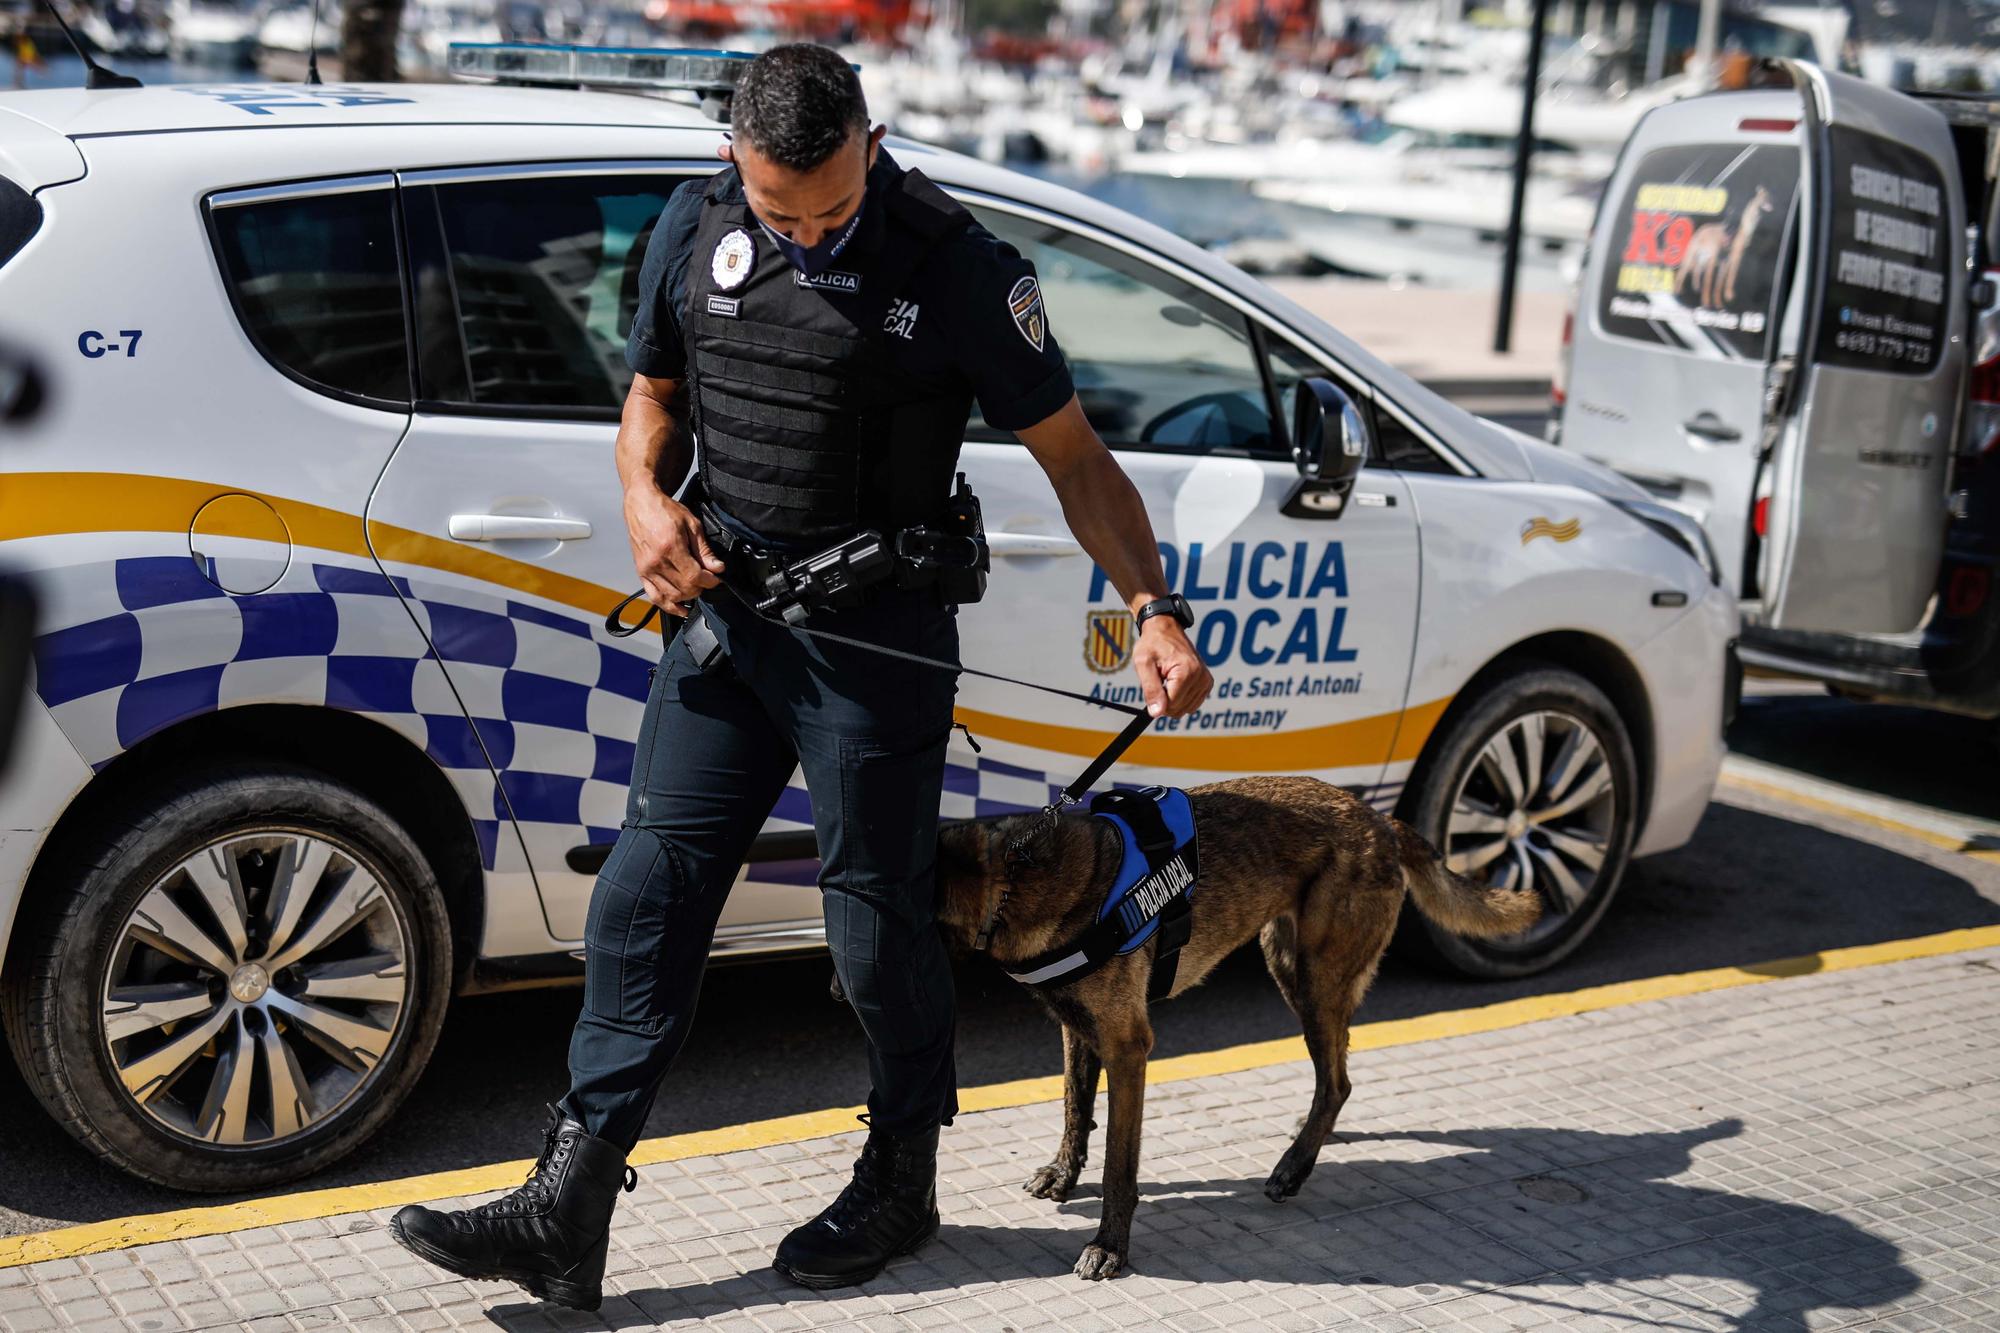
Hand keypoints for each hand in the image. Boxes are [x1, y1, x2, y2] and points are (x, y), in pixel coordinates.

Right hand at [625, 485, 723, 617]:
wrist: (641, 504)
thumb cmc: (664, 510)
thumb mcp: (692, 525)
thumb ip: (704, 550)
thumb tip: (717, 567)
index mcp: (670, 547)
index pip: (695, 576)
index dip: (710, 581)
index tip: (716, 578)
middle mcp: (656, 561)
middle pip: (684, 588)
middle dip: (700, 588)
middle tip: (707, 580)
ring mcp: (647, 568)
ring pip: (671, 596)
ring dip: (688, 596)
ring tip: (695, 588)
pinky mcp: (641, 572)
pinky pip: (655, 596)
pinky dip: (669, 606)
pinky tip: (681, 608)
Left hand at [1132, 618, 1209, 718]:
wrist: (1165, 629)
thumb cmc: (1152, 644)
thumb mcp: (1143, 664)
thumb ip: (1150, 689)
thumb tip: (1156, 713)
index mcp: (1187, 672)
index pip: (1171, 705)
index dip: (1157, 701)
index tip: (1153, 684)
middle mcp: (1201, 677)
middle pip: (1179, 709)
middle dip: (1165, 701)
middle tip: (1159, 680)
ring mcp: (1206, 681)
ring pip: (1186, 709)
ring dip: (1173, 700)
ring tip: (1167, 680)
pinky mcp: (1207, 683)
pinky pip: (1192, 704)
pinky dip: (1181, 699)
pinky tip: (1174, 684)